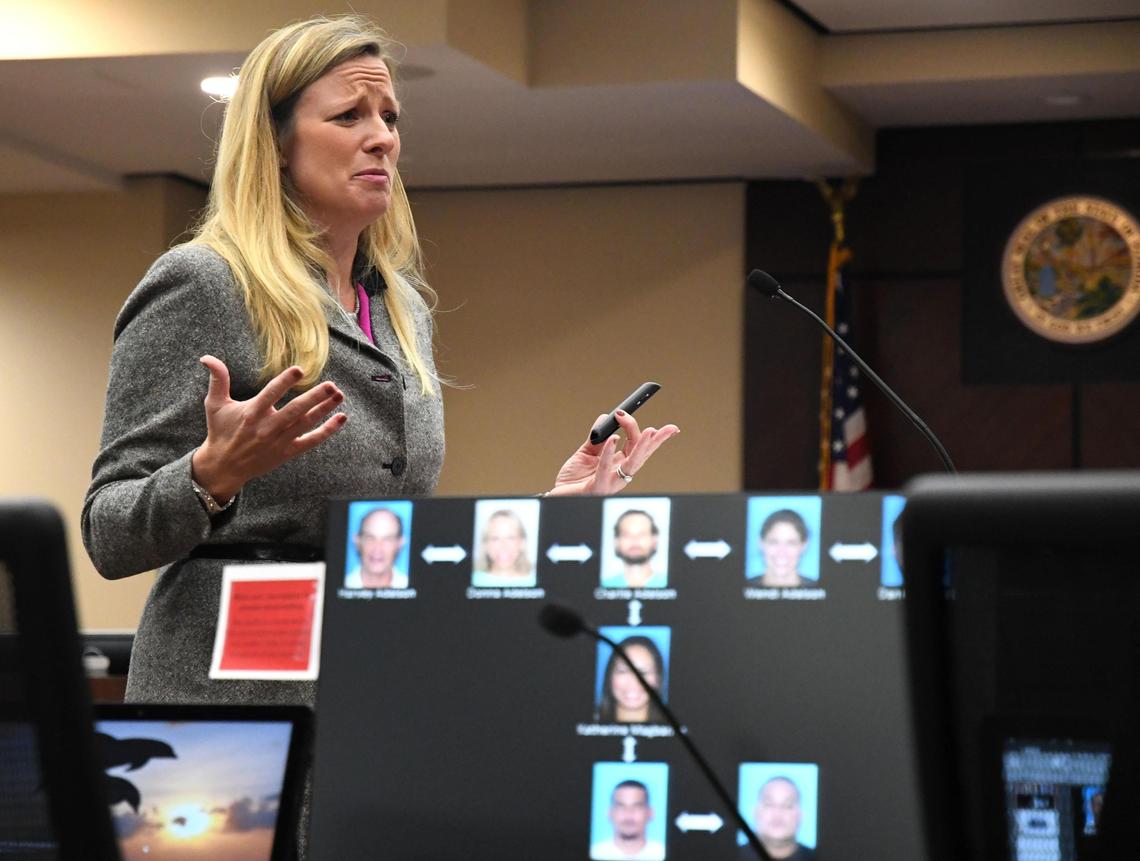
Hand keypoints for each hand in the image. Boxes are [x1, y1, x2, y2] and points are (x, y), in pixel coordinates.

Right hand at [191, 355, 347, 501]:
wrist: (224, 466)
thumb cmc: (220, 431)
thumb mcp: (215, 405)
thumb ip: (217, 380)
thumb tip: (207, 358)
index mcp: (251, 413)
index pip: (270, 394)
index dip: (284, 382)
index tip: (299, 370)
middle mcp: (267, 428)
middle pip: (295, 411)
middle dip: (314, 398)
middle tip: (331, 385)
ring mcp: (280, 441)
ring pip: (306, 424)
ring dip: (324, 410)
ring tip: (339, 395)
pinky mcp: (288, 452)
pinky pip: (311, 441)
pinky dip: (327, 431)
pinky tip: (341, 418)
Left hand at [548, 409, 679, 495]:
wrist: (558, 497)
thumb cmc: (574, 479)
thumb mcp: (586, 453)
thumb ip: (597, 437)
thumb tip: (606, 417)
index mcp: (620, 465)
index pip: (640, 448)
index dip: (652, 437)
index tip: (659, 424)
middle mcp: (619, 474)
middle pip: (641, 455)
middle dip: (654, 441)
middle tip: (661, 427)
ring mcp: (611, 482)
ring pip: (631, 464)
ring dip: (641, 447)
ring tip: (649, 432)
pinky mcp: (597, 487)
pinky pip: (605, 468)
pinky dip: (609, 452)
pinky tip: (613, 438)